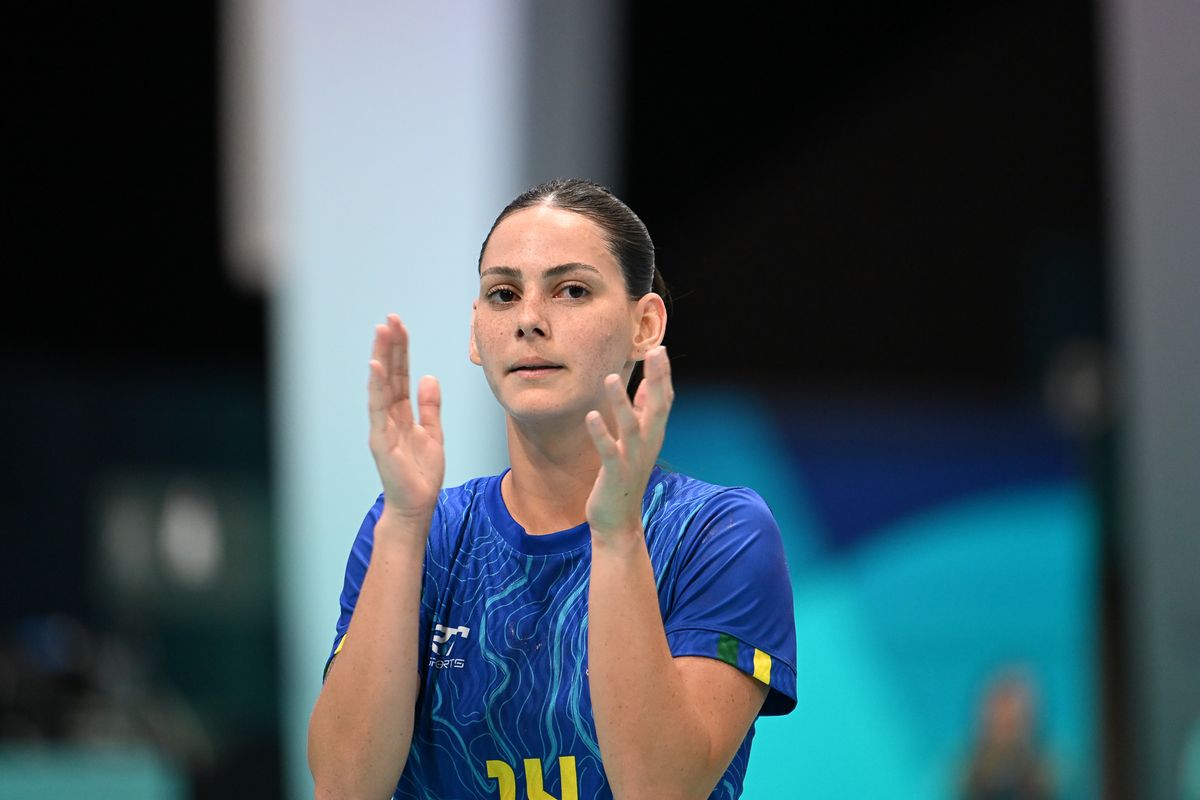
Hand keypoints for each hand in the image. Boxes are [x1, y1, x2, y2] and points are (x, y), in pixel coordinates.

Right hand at [368, 314, 444, 520]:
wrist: (416, 505)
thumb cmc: (421, 473)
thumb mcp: (433, 434)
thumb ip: (430, 407)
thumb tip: (429, 377)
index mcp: (401, 414)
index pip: (399, 375)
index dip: (400, 351)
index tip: (400, 326)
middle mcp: (388, 416)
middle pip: (389, 375)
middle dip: (390, 347)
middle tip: (391, 319)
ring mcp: (382, 427)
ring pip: (381, 387)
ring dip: (381, 359)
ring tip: (382, 333)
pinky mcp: (381, 441)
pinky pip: (378, 410)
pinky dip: (376, 388)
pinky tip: (376, 368)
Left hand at [584, 346, 673, 537]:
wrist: (619, 522)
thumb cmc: (625, 478)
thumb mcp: (636, 443)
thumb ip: (642, 416)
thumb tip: (646, 387)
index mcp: (653, 436)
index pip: (663, 401)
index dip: (663, 375)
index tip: (660, 349)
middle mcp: (648, 445)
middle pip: (656, 408)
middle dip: (657, 380)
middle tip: (656, 353)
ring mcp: (632, 459)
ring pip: (630, 426)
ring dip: (621, 402)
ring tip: (611, 378)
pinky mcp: (614, 473)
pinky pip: (608, 449)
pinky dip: (601, 432)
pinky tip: (591, 415)